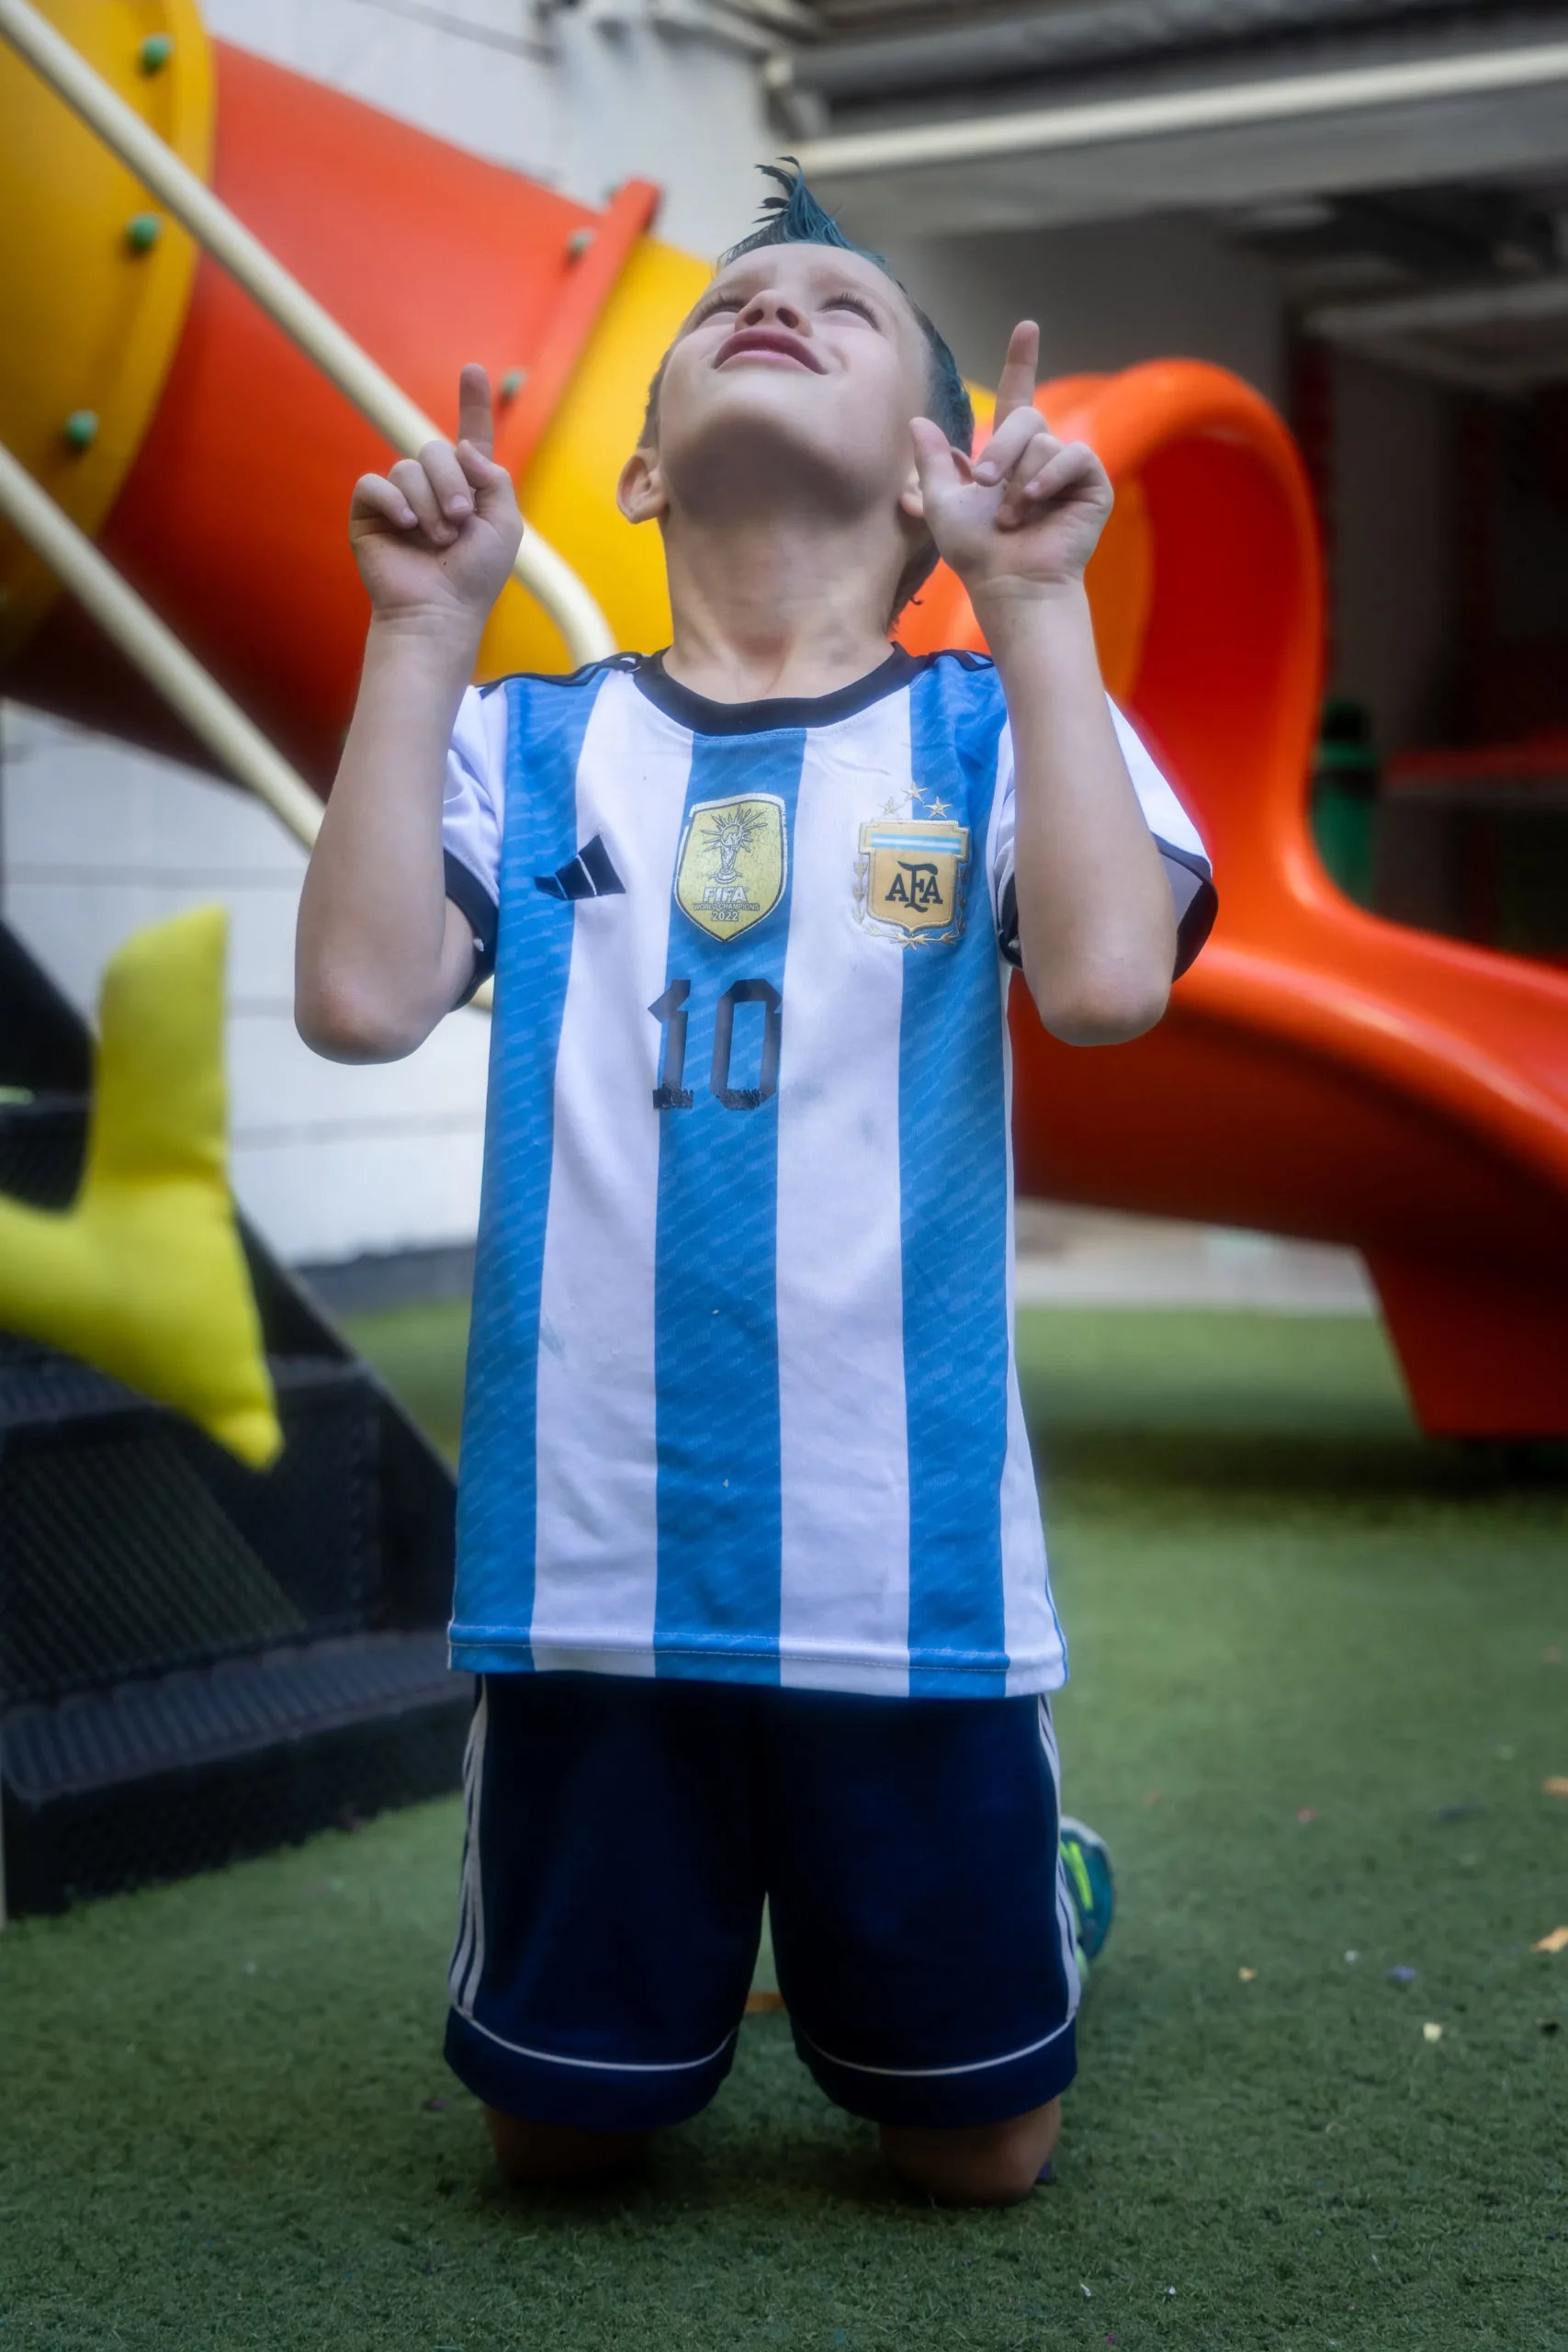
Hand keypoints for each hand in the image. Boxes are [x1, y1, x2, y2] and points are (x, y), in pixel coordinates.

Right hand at [349, 364, 522, 634]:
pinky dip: (394, 501)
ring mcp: (399, 499)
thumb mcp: (504, 524)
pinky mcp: (370, 513)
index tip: (472, 369)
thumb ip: (493, 478)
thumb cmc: (475, 577)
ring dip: (429, 503)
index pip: (469, 438)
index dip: (473, 404)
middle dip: (451, 483)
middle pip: (435, 450)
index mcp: (467, 488)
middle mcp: (432, 488)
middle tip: (460, 522)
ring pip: (408, 468)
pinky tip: (406, 527)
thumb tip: (461, 446)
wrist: (440, 611)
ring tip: (437, 539)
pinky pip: (375, 484)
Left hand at [910, 323, 1111, 607]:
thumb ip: (932, 462)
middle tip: (985, 484)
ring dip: (1019, 481)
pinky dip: (1049, 478)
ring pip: (1043, 441)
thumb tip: (918, 422)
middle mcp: (1040, 455)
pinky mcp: (1092, 484)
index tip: (1027, 327)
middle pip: (1025, 417)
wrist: (1009, 583)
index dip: (1021, 362)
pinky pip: (1073, 457)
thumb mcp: (941, 503)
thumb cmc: (976, 552)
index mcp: (1008, 454)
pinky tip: (1035, 502)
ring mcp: (1068, 469)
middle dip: (1000, 449)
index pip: (1016, 396)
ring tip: (1012, 518)